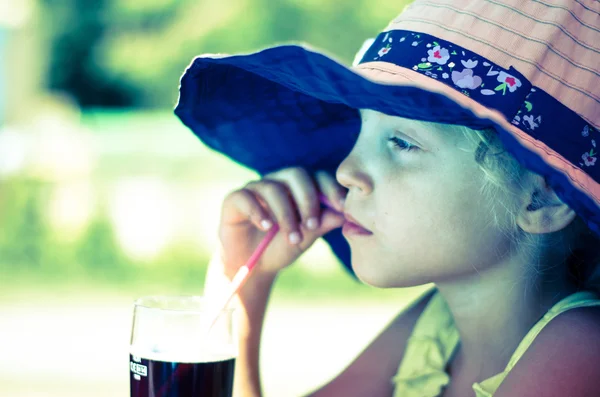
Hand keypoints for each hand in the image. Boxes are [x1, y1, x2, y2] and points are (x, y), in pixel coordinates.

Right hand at [218, 167, 345, 279]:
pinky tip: (265, 227)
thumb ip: (323, 223)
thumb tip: (344, 213)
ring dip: (286, 214)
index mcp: (298, 187)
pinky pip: (246, 196)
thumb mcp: (306, 238)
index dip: (331, 188)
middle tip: (312, 225)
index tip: (342, 207)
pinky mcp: (234, 199)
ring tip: (292, 238)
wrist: (253, 267)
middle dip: (308, 199)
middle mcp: (277, 182)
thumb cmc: (281, 247)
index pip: (317, 176)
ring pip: (272, 188)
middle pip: (296, 174)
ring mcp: (255, 188)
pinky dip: (258, 211)